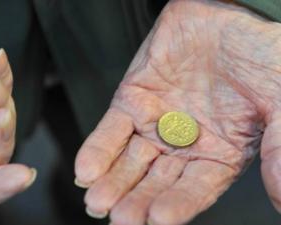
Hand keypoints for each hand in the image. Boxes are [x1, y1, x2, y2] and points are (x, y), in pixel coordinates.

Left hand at [75, 1, 280, 223]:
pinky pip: (111, 129)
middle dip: (137, 199)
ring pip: (130, 160)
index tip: (158, 220)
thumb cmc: (261, 53)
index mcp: (220, 152)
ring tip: (97, 202)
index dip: (178, 204)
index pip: (195, 188)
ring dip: (112, 181)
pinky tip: (86, 170)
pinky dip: (98, 149)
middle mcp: (184, 143)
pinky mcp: (132, 99)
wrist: (229, 9)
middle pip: (156, 180)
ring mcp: (155, 122)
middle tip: (120, 219)